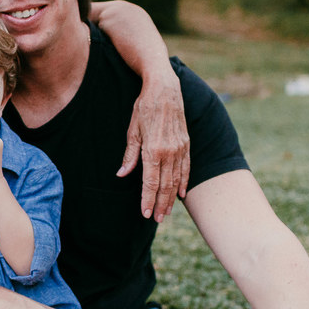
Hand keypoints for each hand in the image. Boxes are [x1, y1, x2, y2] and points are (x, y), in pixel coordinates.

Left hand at [117, 70, 189, 221]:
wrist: (165, 89)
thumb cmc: (144, 108)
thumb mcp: (132, 130)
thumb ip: (130, 155)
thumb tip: (122, 174)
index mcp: (153, 150)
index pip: (150, 182)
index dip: (148, 200)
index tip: (145, 213)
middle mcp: (169, 152)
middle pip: (165, 185)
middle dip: (160, 204)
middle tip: (156, 219)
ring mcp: (180, 148)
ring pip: (176, 180)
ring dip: (171, 198)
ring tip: (166, 212)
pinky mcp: (186, 144)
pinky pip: (186, 168)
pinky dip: (184, 182)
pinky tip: (181, 193)